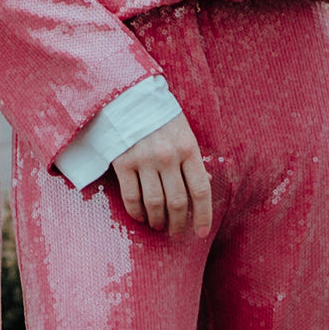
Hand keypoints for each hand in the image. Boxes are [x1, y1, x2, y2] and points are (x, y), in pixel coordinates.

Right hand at [111, 111, 211, 236]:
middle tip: (176, 231)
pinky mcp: (122, 162)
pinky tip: (140, 216)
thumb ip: (194, 159)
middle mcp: (168, 156)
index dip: (203, 215)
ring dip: (158, 220)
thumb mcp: (184, 133)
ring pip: (154, 203)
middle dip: (178, 223)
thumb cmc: (160, 117)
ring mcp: (143, 160)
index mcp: (188, 148)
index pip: (200, 190)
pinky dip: (136, 212)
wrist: (127, 97)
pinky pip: (131, 197)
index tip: (200, 232)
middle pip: (177, 202)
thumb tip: (205, 183)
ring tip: (158, 225)